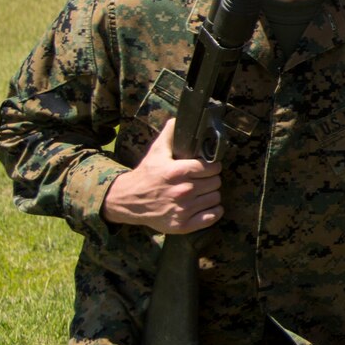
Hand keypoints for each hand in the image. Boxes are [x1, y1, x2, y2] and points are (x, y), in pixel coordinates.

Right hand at [102, 118, 223, 233]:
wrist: (129, 200)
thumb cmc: (146, 174)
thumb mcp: (156, 152)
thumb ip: (170, 135)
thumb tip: (179, 119)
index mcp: (177, 172)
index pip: (211, 167)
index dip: (212, 166)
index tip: (208, 167)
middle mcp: (182, 191)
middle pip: (216, 183)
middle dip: (211, 180)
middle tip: (202, 180)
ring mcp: (183, 209)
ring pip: (216, 198)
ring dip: (211, 195)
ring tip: (201, 192)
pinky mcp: (183, 225)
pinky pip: (212, 216)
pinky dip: (213, 212)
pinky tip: (204, 206)